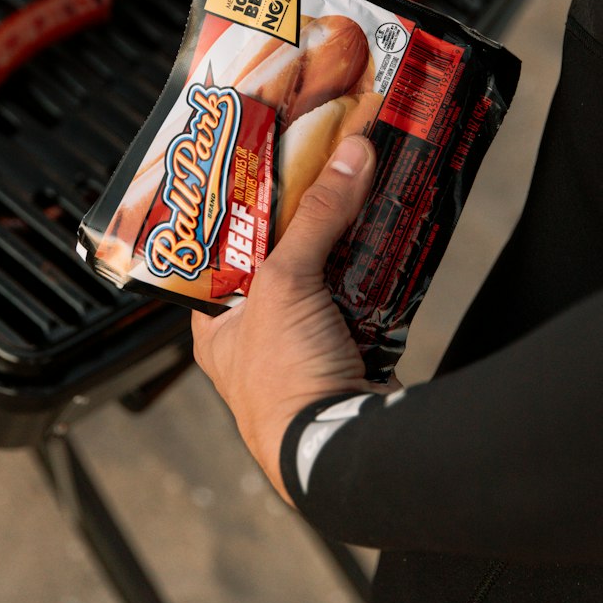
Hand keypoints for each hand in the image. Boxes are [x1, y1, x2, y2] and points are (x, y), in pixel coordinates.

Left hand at [191, 134, 383, 503]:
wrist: (344, 445)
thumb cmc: (285, 382)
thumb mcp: (286, 282)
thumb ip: (316, 217)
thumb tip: (348, 157)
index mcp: (217, 324)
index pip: (219, 253)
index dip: (239, 212)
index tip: (263, 171)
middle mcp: (257, 335)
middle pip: (281, 258)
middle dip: (304, 220)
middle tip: (319, 172)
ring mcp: (307, 345)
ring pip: (326, 275)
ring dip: (344, 240)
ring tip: (356, 189)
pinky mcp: (352, 350)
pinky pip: (363, 296)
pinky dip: (375, 268)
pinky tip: (385, 233)